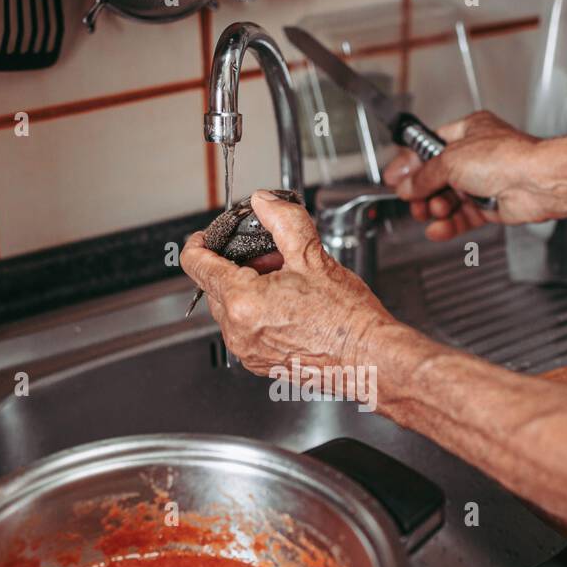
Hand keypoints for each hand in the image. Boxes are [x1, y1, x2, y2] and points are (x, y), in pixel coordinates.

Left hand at [180, 190, 395, 375]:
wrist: (369, 358)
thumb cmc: (347, 318)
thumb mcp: (312, 256)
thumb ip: (282, 221)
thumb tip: (264, 202)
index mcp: (243, 302)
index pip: (198, 266)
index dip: (199, 244)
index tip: (205, 238)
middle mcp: (239, 331)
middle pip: (214, 287)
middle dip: (237, 267)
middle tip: (271, 258)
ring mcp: (248, 351)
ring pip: (230, 310)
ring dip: (248, 291)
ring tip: (285, 284)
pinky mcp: (260, 364)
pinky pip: (245, 331)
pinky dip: (257, 314)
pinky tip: (287, 307)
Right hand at [382, 110, 549, 240]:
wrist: (536, 182)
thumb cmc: (507, 158)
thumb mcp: (451, 160)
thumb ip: (424, 175)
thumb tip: (408, 186)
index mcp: (468, 131)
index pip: (429, 146)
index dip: (410, 162)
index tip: (394, 177)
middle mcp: (476, 155)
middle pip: (436, 176)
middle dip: (422, 191)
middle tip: (411, 200)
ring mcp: (483, 181)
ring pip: (448, 199)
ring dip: (436, 208)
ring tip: (432, 211)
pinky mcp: (489, 205)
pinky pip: (462, 217)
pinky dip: (448, 224)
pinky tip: (437, 229)